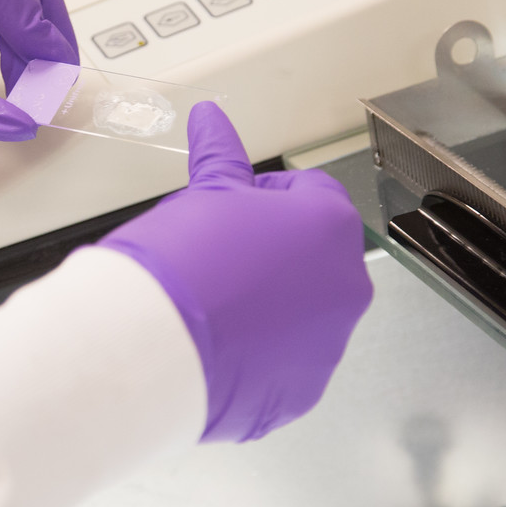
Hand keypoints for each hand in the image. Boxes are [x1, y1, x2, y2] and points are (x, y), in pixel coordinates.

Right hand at [97, 103, 372, 441]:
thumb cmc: (186, 260)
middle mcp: (347, 284)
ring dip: (268, 307)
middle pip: (310, 257)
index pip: (309, 194)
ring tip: (212, 307)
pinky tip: (216, 347)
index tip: (229, 211)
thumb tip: (211, 116)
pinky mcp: (304, 390)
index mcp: (330, 226)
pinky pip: (284, 363)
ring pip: (302, 313)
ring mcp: (329, 343)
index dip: (263, 198)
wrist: (157, 346)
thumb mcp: (204, 195)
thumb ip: (220, 156)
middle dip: (271, 255)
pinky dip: (258, 355)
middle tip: (216, 259)